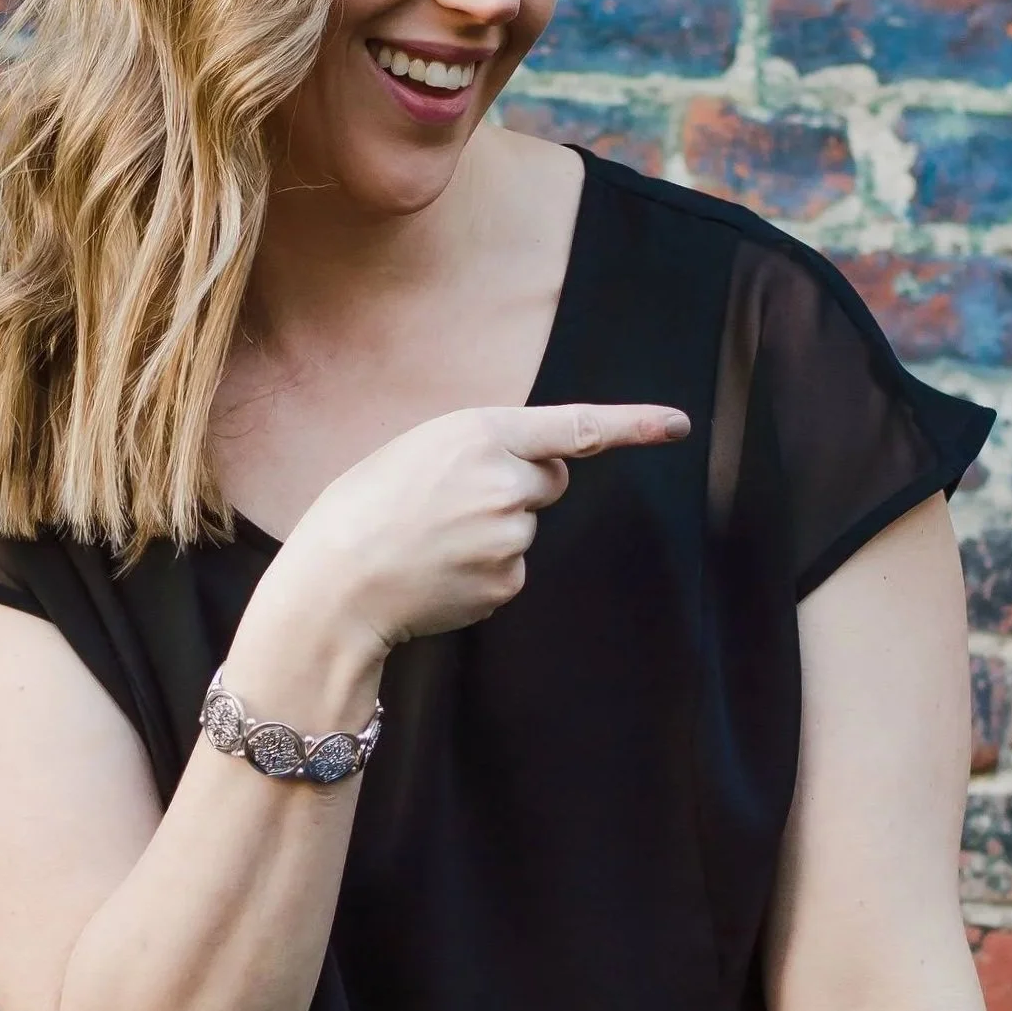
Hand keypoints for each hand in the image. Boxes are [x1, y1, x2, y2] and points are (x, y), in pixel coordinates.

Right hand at [258, 403, 688, 663]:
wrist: (333, 586)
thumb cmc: (359, 509)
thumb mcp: (415, 449)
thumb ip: (479, 449)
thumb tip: (527, 474)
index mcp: (482, 433)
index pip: (576, 427)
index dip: (634, 424)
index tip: (678, 424)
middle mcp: (508, 482)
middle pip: (548, 481)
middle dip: (517, 487)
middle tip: (449, 503)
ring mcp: (512, 537)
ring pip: (523, 529)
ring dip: (489, 533)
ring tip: (427, 542)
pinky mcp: (506, 583)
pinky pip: (508, 571)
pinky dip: (480, 572)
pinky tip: (435, 573)